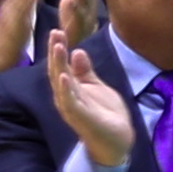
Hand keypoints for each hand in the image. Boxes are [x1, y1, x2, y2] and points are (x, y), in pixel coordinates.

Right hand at [46, 6, 137, 171]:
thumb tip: (77, 51)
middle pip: (57, 71)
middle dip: (56, 52)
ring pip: (61, 84)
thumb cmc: (105, 114)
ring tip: (59, 47)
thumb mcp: (97, 87)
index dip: (58, 49)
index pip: (61, 65)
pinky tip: (64, 77)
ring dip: (59, 65)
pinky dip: (66, 90)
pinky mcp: (80, 118)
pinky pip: (70, 102)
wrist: (117, 140)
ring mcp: (72, 107)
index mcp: (71, 88)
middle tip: (55, 33)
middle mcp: (67, 96)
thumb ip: (85, 72)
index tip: (58, 30)